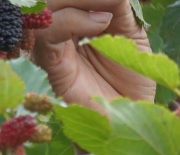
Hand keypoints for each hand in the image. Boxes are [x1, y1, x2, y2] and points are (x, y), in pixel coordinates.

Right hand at [31, 0, 156, 108]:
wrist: (130, 118)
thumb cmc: (133, 82)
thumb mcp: (132, 37)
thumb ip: (118, 8)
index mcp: (75, 19)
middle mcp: (57, 29)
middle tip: (112, 1)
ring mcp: (50, 44)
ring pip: (46, 6)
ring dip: (79, 1)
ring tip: (107, 14)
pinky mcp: (49, 62)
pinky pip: (47, 31)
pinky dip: (72, 20)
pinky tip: (99, 24)